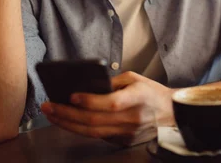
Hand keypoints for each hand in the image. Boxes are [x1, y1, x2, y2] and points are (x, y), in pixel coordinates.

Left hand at [41, 71, 174, 145]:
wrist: (172, 114)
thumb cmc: (153, 93)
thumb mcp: (135, 79)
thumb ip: (112, 82)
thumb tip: (87, 87)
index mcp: (138, 97)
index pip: (110, 103)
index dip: (89, 101)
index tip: (71, 96)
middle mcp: (132, 118)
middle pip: (94, 120)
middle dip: (67, 114)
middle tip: (49, 106)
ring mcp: (128, 133)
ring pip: (92, 132)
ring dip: (68, 124)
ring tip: (52, 114)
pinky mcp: (124, 141)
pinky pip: (98, 136)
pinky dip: (80, 129)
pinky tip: (68, 121)